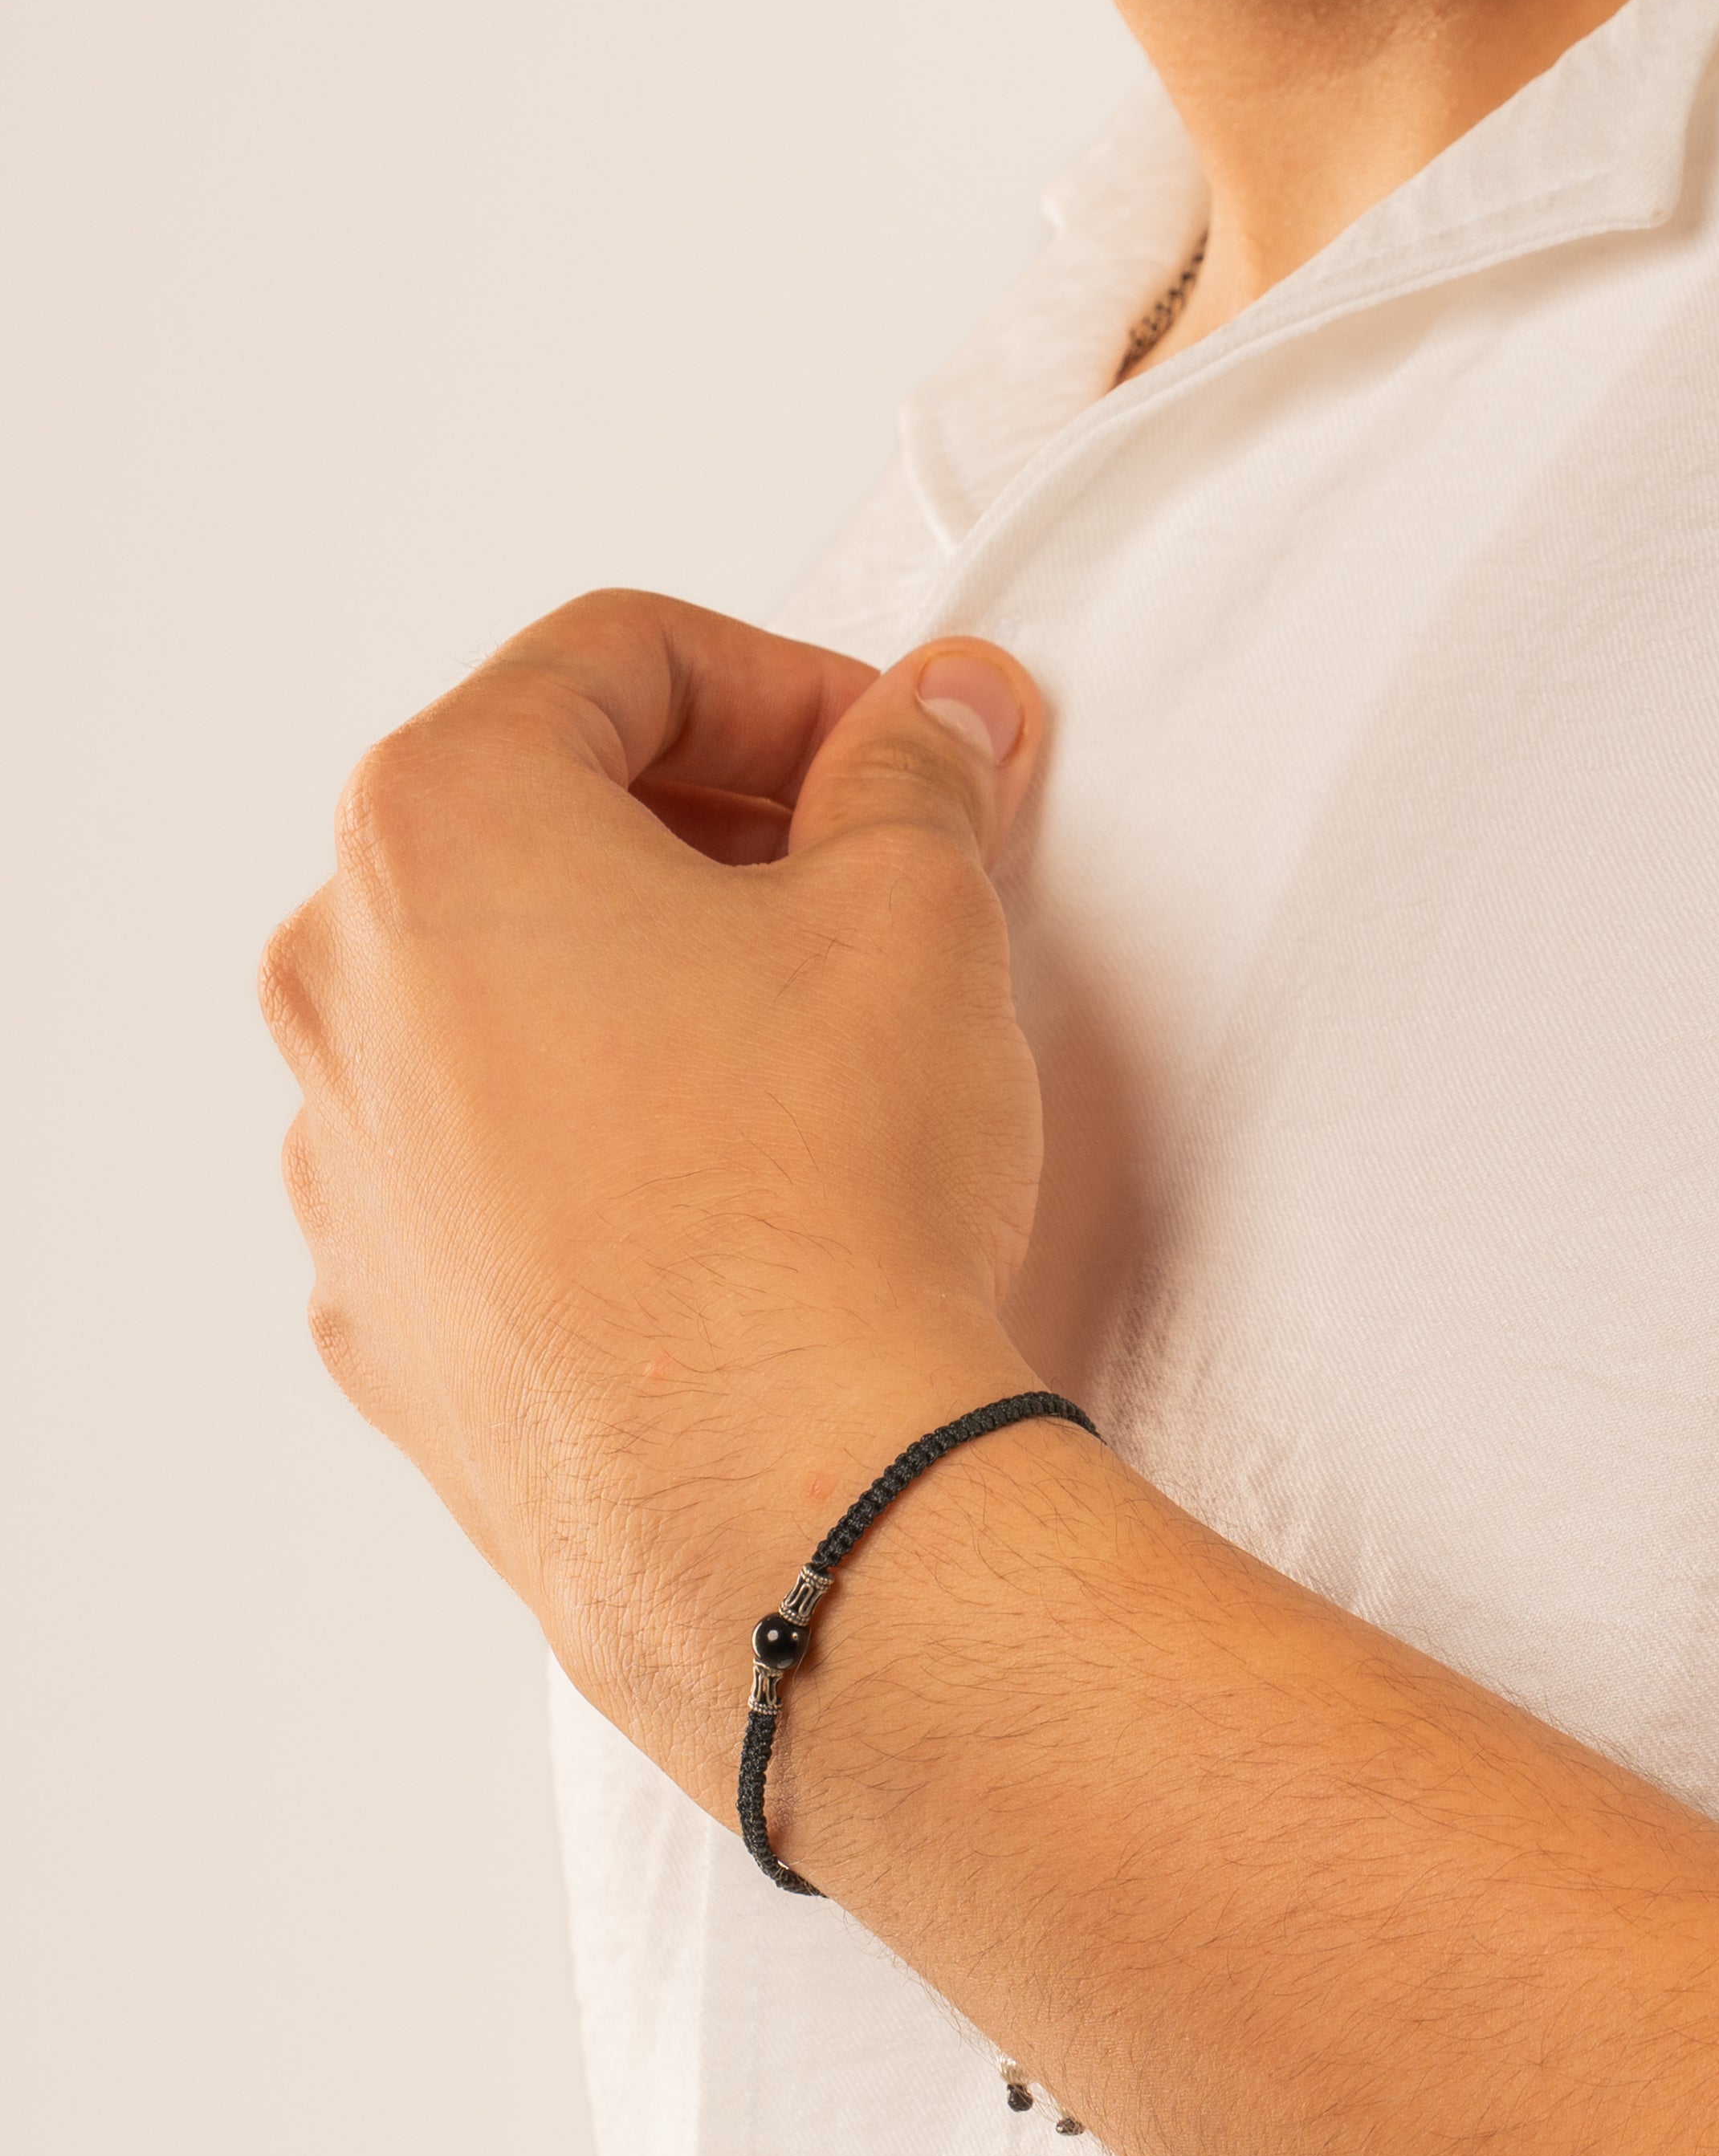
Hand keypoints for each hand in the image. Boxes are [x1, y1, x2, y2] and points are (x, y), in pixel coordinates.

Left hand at [259, 589, 1050, 1785]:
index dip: (790, 681)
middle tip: (873, 880)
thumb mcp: (916, 910)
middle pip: (538, 819)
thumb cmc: (824, 1191)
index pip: (616, 658)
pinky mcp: (391, 1315)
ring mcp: (346, 1165)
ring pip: (505, 999)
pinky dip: (601, 1137)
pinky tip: (734, 1194)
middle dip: (719, 825)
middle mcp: (344, 982)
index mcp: (440, 829)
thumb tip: (937, 710)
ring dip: (652, 981)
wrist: (789, 1497)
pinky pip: (491, 1165)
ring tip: (811, 1048)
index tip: (896, 752)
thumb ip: (915, 772)